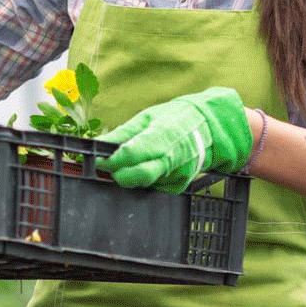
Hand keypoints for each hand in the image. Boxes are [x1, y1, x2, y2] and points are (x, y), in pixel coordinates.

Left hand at [99, 87, 253, 193]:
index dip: (111, 161)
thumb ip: (122, 134)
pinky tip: (153, 165)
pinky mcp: (179, 186)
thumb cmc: (175, 118)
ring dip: (133, 176)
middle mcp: (173, 157)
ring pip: (144, 184)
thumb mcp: (147, 118)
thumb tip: (97, 144)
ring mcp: (178, 174)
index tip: (99, 161)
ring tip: (134, 161)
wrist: (208, 128)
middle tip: (110, 168)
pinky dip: (147, 180)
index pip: (132, 153)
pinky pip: (154, 187)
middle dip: (120, 175)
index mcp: (163, 135)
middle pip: (139, 176)